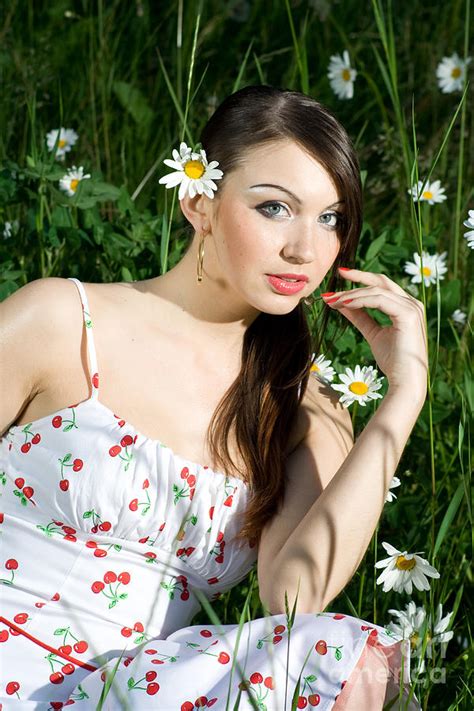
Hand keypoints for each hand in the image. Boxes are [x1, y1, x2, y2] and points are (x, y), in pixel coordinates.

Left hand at [322, 267, 427, 397]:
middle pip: (381, 282)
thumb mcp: (372, 333)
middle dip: (358, 278)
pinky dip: (360, 300)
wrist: (404, 381)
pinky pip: (379, 300)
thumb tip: (341, 302)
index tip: (341, 277)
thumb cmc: (392, 360)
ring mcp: (412, 308)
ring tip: (333, 301)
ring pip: (377, 291)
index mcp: (406, 306)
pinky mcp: (408, 314)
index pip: (382, 286)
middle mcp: (412, 303)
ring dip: (352, 294)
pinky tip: (345, 304)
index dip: (361, 281)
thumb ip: (359, 316)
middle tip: (337, 276)